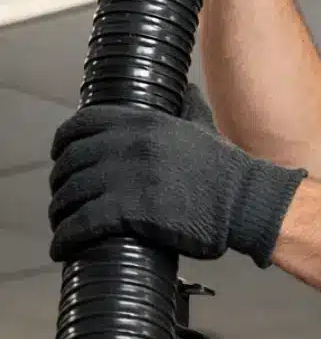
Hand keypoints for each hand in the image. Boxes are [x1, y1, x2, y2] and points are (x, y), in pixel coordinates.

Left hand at [49, 98, 306, 266]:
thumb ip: (188, 105)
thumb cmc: (223, 167)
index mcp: (143, 120)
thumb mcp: (202, 124)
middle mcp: (130, 144)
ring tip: (62, 226)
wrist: (243, 200)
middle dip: (60, 184)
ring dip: (60, 214)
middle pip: (71, 163)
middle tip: (64, 200)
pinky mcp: (130, 212)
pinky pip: (81, 224)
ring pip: (71, 195)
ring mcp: (128, 178)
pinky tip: (62, 248)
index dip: (63, 142)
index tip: (60, 156)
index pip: (81, 125)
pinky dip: (65, 238)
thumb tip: (184, 90)